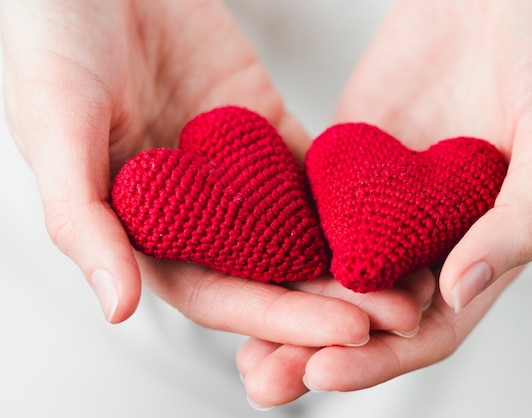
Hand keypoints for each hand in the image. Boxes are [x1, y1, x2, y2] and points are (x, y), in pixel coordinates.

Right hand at [0, 0, 430, 350]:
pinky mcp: (262, 127)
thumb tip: (118, 308)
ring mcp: (233, 172)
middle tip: (399, 316)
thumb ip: (83, 221)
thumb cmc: (52, 43)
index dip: (282, 318)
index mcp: (146, 229)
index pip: (221, 293)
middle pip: (272, 271)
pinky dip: (351, 194)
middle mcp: (195, 212)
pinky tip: (396, 212)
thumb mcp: (55, 129)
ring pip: (300, 226)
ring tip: (411, 277)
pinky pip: (312, 167)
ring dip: (353, 255)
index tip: (347, 333)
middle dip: (334, 296)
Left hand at [237, 0, 531, 407]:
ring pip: (330, 268)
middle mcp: (430, 228)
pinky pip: (307, 204)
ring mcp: (385, 193)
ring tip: (239, 350)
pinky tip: (236, 260)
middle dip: (318, 350)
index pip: (430, 324)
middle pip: (368, 310)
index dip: (381, 357)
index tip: (325, 371)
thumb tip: (464, 291)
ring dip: (287, 309)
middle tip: (265, 380)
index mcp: (485, 241)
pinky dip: (276, 239)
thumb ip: (522, 216)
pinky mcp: (348, 152)